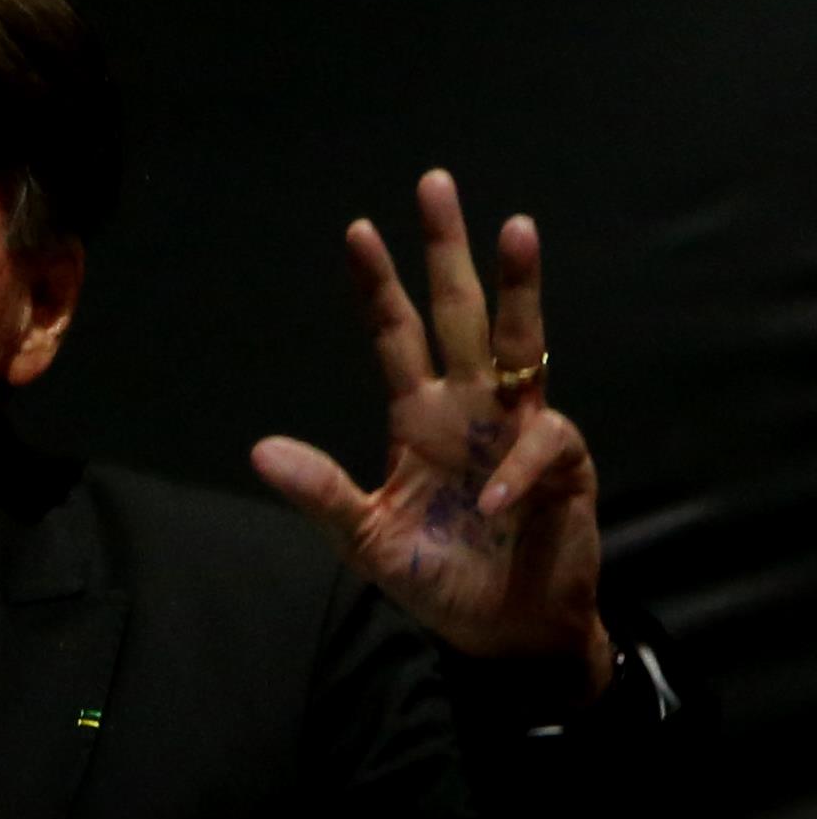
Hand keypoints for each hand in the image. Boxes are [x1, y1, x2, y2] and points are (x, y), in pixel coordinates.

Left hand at [251, 169, 610, 700]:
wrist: (502, 635)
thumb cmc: (438, 579)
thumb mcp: (364, 538)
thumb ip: (320, 493)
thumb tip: (258, 450)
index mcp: (418, 415)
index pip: (395, 335)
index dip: (377, 285)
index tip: (356, 231)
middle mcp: (469, 406)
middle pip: (460, 311)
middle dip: (448, 249)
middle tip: (435, 183)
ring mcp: (518, 427)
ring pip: (523, 342)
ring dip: (520, 287)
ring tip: (517, 228)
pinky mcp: (561, 463)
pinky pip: (537, 445)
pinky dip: (512, 470)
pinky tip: (490, 504)